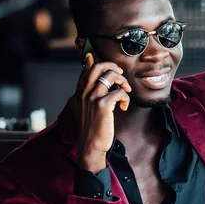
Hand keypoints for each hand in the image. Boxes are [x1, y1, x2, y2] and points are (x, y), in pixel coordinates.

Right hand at [74, 53, 131, 173]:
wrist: (90, 147)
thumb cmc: (90, 130)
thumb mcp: (83, 111)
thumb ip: (86, 96)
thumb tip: (91, 88)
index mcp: (78, 94)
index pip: (85, 71)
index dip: (92, 61)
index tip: (95, 56)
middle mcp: (83, 93)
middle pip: (98, 67)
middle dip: (113, 66)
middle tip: (120, 74)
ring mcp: (92, 98)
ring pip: (110, 76)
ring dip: (123, 81)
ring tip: (126, 91)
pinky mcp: (103, 105)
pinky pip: (119, 92)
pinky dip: (125, 98)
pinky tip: (123, 107)